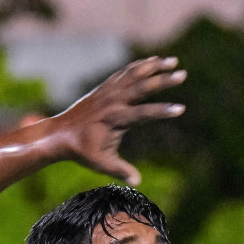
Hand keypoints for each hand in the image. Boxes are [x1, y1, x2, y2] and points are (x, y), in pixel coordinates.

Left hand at [48, 56, 186, 185]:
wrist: (60, 134)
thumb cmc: (82, 151)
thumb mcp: (101, 164)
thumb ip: (120, 171)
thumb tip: (137, 182)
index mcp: (114, 119)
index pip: (143, 114)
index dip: (162, 111)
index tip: (180, 109)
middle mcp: (112, 101)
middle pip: (141, 87)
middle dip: (163, 80)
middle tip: (183, 75)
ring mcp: (108, 91)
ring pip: (134, 74)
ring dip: (154, 66)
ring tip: (174, 61)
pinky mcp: (105, 87)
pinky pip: (125, 72)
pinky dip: (140, 65)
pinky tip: (153, 61)